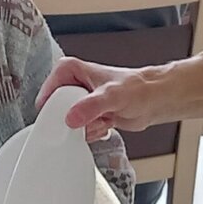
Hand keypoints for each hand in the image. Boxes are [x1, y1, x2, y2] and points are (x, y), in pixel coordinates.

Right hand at [35, 58, 167, 142]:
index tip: (64, 118)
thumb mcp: (112, 96)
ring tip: (102, 119)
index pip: (48, 91)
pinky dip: (92, 132)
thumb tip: (71, 117)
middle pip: (56, 111)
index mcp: (70, 70)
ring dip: (85, 128)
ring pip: (68, 124)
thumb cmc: (138, 89)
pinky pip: (79, 131)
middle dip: (73, 121)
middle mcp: (73, 85)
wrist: (154, 101)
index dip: (53, 107)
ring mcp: (80, 102)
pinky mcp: (88, 116)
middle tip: (89, 119)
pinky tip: (105, 124)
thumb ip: (90, 106)